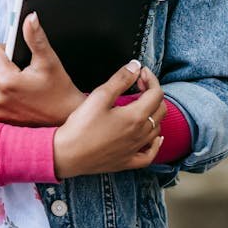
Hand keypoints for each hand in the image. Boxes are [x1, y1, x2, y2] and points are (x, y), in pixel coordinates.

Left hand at [0, 13, 85, 126]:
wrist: (65, 123)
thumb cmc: (60, 92)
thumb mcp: (50, 62)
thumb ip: (36, 38)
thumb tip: (30, 18)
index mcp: (6, 80)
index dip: (3, 48)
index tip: (17, 55)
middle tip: (20, 69)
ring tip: (17, 82)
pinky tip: (13, 94)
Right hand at [52, 60, 166, 178]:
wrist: (68, 154)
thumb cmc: (81, 127)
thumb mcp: (99, 96)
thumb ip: (120, 80)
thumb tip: (135, 66)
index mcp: (135, 116)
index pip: (156, 94)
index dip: (151, 79)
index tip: (141, 72)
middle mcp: (140, 134)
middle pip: (160, 110)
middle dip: (153, 93)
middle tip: (138, 84)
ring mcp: (135, 149)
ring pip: (157, 129)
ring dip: (154, 113)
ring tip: (141, 105)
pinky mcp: (128, 161)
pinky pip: (150, 154)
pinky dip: (156, 143)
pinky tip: (154, 138)